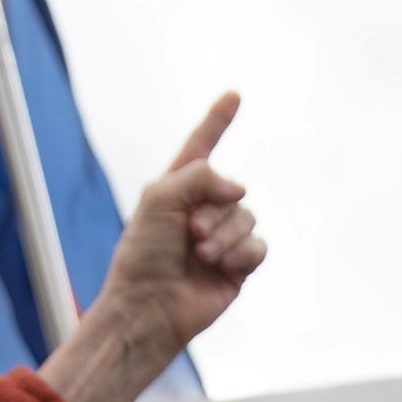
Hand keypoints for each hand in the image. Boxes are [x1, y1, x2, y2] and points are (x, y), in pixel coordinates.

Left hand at [99, 94, 267, 355]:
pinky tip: (220, 267)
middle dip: (213, 210)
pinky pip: (258, 247)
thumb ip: (201, 176)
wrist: (149, 306)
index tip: (234, 96)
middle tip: (189, 232)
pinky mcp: (238, 267)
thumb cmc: (143, 253)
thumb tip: (241, 191)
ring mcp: (222, 239)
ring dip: (224, 235)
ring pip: (247, 218)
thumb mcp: (160, 196)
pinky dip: (240, 254)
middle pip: (232, 190)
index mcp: (178, 189)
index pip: (201, 148)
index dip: (217, 122)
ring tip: (200, 254)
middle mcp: (202, 211)